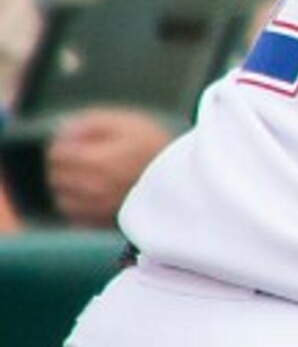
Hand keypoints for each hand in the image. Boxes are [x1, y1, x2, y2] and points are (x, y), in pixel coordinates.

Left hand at [43, 108, 178, 226]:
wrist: (191, 181)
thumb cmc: (160, 149)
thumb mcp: (129, 123)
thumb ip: (92, 123)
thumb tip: (64, 130)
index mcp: (96, 161)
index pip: (57, 154)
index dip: (65, 144)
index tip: (79, 142)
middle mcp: (93, 187)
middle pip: (57, 176)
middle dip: (64, 165)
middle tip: (84, 158)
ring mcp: (99, 208)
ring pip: (63, 199)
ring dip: (69, 187)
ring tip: (88, 177)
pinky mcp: (107, 223)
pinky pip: (78, 217)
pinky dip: (78, 206)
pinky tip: (94, 196)